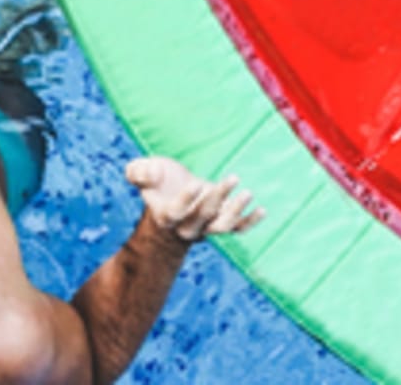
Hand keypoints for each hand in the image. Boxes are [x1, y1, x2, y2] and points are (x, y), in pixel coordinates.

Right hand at [124, 158, 261, 245]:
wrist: (170, 199)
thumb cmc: (157, 182)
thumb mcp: (141, 171)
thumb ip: (138, 171)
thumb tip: (150, 175)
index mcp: (166, 215)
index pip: (176, 213)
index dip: (185, 200)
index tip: (195, 183)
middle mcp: (187, 226)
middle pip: (203, 217)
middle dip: (218, 198)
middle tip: (232, 177)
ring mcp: (206, 226)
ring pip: (222, 226)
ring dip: (236, 212)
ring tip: (248, 193)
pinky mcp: (221, 222)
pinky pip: (237, 229)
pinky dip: (250, 222)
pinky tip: (262, 210)